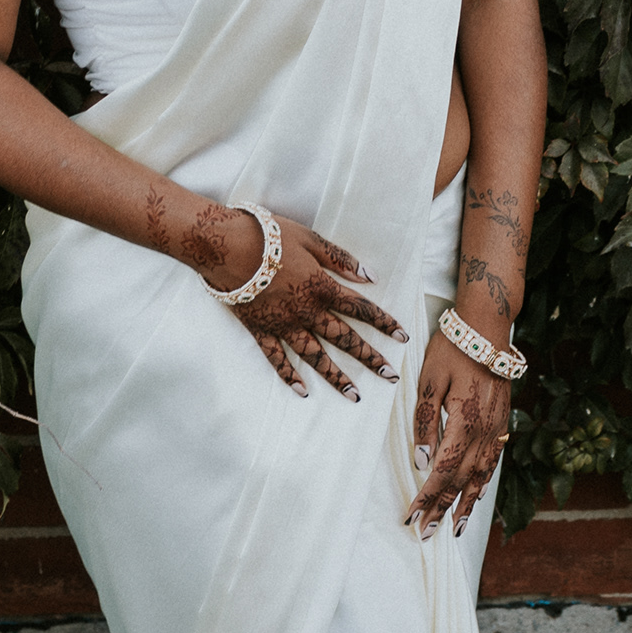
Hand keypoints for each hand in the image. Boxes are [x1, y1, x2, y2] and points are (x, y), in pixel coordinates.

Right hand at [217, 213, 409, 398]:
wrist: (227, 247)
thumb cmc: (270, 236)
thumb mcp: (311, 239)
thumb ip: (340, 259)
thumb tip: (368, 276)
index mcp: (323, 288)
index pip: (362, 309)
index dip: (385, 322)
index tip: (403, 337)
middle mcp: (308, 312)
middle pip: (345, 339)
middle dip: (370, 358)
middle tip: (390, 376)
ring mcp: (284, 325)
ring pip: (316, 356)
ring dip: (337, 377)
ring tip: (354, 396)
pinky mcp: (261, 331)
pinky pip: (277, 359)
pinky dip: (289, 376)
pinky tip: (302, 391)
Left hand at [406, 330, 508, 536]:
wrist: (487, 329)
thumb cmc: (452, 350)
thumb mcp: (429, 380)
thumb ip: (425, 421)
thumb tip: (423, 460)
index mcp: (464, 422)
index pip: (443, 471)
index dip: (427, 497)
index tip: (413, 518)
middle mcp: (484, 431)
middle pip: (461, 480)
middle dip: (443, 509)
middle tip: (427, 534)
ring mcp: (497, 427)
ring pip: (481, 475)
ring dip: (467, 504)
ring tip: (455, 527)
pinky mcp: (503, 421)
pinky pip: (494, 460)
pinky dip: (485, 481)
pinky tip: (478, 494)